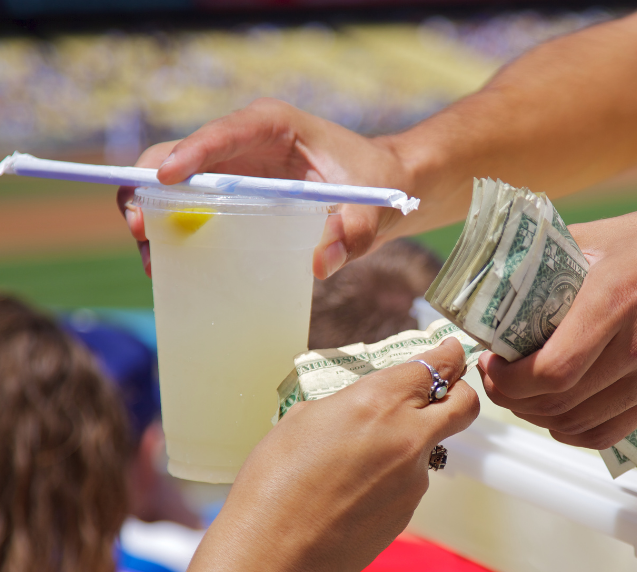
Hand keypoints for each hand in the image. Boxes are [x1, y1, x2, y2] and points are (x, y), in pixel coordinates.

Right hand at [118, 98, 412, 278]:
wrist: (379, 187)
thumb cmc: (373, 186)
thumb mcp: (370, 211)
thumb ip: (351, 233)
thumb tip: (320, 264)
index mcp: (275, 125)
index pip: (225, 132)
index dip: (190, 153)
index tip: (164, 179)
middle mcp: (244, 140)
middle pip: (181, 152)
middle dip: (150, 185)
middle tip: (141, 226)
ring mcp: (232, 166)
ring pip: (174, 181)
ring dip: (152, 212)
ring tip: (150, 255)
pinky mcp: (230, 192)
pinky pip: (189, 204)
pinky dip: (171, 228)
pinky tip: (167, 262)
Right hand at [207, 337, 477, 571]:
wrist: (275, 550)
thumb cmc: (275, 479)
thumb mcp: (306, 417)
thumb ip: (350, 404)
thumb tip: (367, 407)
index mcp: (380, 401)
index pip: (437, 366)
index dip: (448, 355)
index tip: (450, 351)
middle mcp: (409, 436)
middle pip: (464, 406)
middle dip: (460, 393)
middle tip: (443, 392)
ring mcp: (414, 478)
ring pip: (429, 449)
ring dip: (406, 446)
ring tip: (354, 464)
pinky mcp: (409, 511)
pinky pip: (407, 485)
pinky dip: (389, 481)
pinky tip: (351, 494)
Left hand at [477, 201, 636, 449]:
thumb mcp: (603, 235)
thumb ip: (549, 259)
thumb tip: (495, 277)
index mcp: (616, 298)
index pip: (553, 369)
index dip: (510, 380)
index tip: (491, 363)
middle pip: (559, 401)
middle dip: (513, 397)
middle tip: (497, 378)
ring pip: (579, 422)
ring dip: (537, 416)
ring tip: (520, 394)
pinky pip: (610, 432)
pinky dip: (573, 432)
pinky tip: (556, 415)